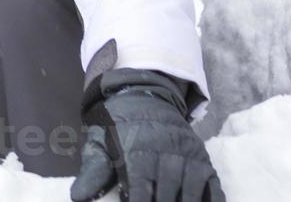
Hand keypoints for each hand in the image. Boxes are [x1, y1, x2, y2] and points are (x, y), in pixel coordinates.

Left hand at [71, 68, 223, 201]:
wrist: (143, 98)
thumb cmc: (117, 128)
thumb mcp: (99, 143)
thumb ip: (93, 171)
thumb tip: (78, 197)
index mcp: (136, 146)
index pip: (140, 184)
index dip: (138, 200)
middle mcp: (165, 149)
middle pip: (167, 189)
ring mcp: (187, 153)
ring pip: (191, 188)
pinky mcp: (203, 158)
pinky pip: (213, 184)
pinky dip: (212, 200)